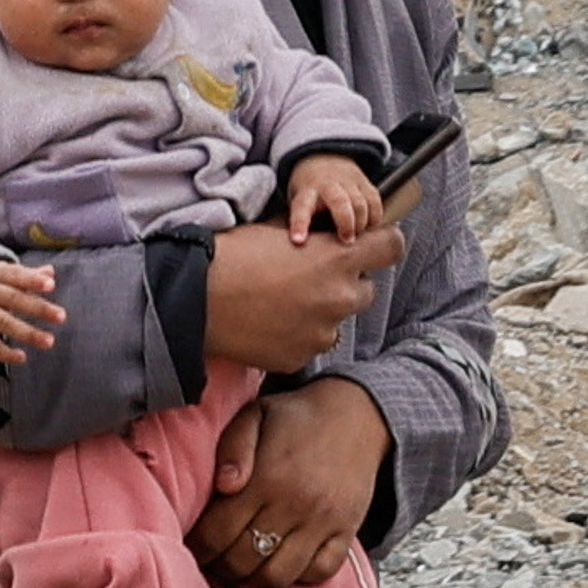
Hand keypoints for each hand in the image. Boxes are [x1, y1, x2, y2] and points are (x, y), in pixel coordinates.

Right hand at [0, 256, 61, 365]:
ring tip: (49, 341)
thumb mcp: (7, 273)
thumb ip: (30, 274)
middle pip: (14, 300)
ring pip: (4, 323)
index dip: (33, 280)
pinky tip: (22, 357)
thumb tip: (50, 272)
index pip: (17, 275)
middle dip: (38, 308)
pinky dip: (4, 352)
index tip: (51, 285)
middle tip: (61, 316)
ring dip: (28, 333)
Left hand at [186, 375, 385, 587]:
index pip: (218, 533)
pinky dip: (296, 580)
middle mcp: (295, 504)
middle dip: (220, 569)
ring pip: (278, 576)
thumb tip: (224, 486)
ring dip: (253, 584)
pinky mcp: (346, 531)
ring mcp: (323, 521)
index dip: (198, 549)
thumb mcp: (254, 416)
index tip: (192, 549)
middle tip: (212, 565)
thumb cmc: (294, 418)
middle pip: (243, 561)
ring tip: (239, 577)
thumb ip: (232, 449)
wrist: (355, 414)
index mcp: (266, 477)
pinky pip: (319, 573)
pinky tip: (278, 571)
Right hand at [203, 207, 398, 372]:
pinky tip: (270, 325)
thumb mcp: (281, 230)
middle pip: (365, 291)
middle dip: (344, 285)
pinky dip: (297, 336)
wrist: (196, 299)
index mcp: (337, 257)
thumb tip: (329, 232)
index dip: (381, 245)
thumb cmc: (233, 256)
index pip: (391, 247)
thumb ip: (316, 236)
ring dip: (321, 314)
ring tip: (283, 305)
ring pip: (337, 322)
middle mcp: (339, 297)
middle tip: (309, 280)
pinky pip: (310, 345)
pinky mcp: (300, 357)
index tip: (368, 247)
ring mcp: (322, 332)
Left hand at [282, 152, 387, 241]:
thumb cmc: (309, 193)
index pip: (301, 208)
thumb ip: (305, 226)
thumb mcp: (298, 205)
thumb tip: (307, 257)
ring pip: (360, 203)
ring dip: (362, 224)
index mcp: (306, 192)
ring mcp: (347, 182)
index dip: (300, 225)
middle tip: (347, 241)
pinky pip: (375, 201)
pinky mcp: (365, 182)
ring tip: (358, 237)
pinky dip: (375, 218)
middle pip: (339, 202)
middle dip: (346, 223)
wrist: (322, 159)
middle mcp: (327, 185)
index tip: (298, 241)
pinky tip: (369, 228)